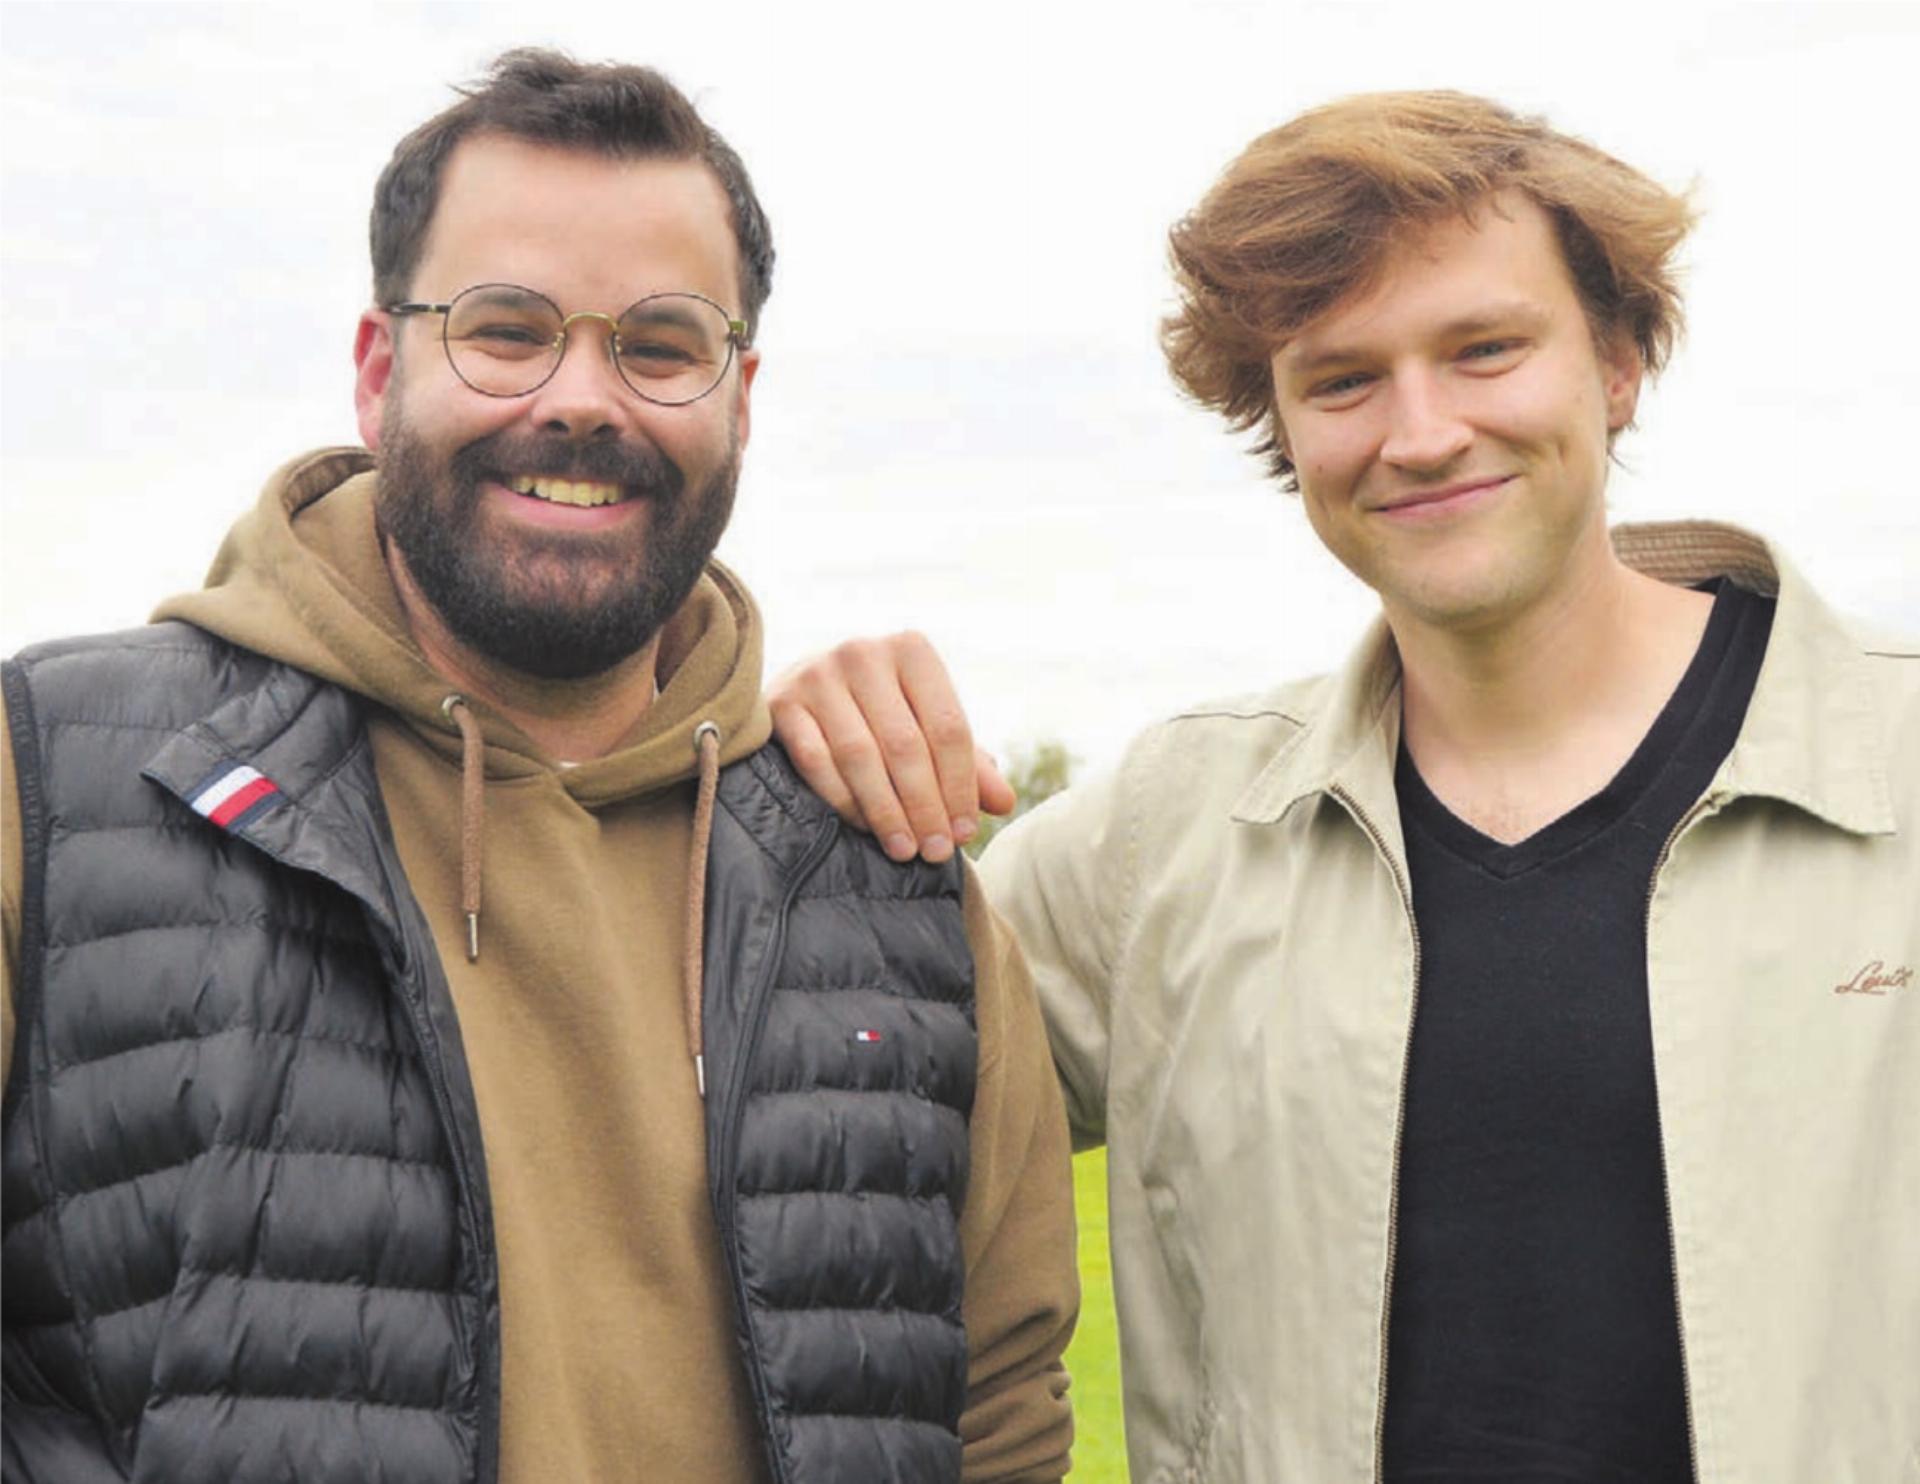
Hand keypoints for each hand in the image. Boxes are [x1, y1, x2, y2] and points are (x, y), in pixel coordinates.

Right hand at [769, 632, 1015, 862]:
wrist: (803, 691)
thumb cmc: (881, 714)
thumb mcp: (927, 728)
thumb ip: (969, 765)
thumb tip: (1003, 803)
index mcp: (911, 650)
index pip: (948, 727)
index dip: (961, 785)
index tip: (965, 832)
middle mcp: (863, 652)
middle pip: (905, 744)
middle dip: (925, 805)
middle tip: (936, 851)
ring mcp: (817, 674)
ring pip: (859, 755)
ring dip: (886, 810)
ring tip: (905, 850)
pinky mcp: (781, 703)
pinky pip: (815, 761)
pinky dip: (843, 800)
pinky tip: (864, 827)